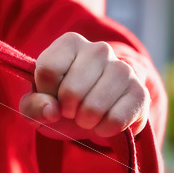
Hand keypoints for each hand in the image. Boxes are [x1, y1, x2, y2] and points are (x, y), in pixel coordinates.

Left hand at [19, 32, 148, 145]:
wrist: (96, 114)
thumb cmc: (61, 103)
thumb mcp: (37, 105)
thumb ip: (32, 106)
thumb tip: (51, 109)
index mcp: (70, 42)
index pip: (47, 69)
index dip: (45, 92)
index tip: (51, 95)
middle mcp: (99, 49)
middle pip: (71, 90)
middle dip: (66, 110)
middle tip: (71, 109)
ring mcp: (123, 69)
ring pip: (94, 106)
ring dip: (86, 121)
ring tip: (87, 116)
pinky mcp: (140, 92)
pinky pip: (116, 120)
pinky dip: (105, 129)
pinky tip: (104, 122)